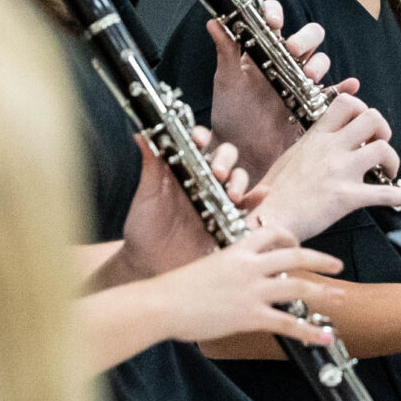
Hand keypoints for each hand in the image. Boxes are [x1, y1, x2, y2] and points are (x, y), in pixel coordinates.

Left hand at [118, 126, 247, 279]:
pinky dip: (256, 198)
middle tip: (217, 173)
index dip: (201, 137)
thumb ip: (150, 167)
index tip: (199, 140)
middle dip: (225, 160)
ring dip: (239, 180)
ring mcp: (217, 200)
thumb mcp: (146, 196)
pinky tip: (260, 195)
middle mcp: (203, 181)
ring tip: (232, 195)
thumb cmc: (144, 229)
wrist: (151, 266)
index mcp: (183, 170)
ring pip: (238, 178)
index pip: (198, 144)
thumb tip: (140, 134)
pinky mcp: (227, 220)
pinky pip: (248, 206)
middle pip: (224, 157)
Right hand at [140, 219, 345, 346]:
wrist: (162, 305)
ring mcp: (252, 291)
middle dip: (320, 259)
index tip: (297, 244)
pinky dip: (309, 331)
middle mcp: (250, 267)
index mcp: (237, 250)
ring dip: (324, 291)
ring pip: (298, 287)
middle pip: (295, 256)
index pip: (271, 234)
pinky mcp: (251, 315)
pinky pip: (287, 323)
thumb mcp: (204, 265)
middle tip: (336, 264)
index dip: (289, 238)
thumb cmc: (175, 288)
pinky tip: (323, 336)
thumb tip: (229, 272)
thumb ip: (224, 266)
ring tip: (340, 295)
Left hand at [206, 0, 331, 175]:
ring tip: (309, 78)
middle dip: (305, 38)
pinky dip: (344, 87)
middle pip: (307, 37)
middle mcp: (285, 63)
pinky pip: (334, 93)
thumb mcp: (226, 81)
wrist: (242, 153)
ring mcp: (300, 83)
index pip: (275, 20)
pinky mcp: (312, 105)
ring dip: (319, 64)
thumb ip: (225, 51)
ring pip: (320, 61)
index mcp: (263, 51)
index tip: (273, 22)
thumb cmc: (231, 115)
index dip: (276, 13)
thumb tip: (214, 21)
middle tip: (293, 50)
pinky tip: (349, 85)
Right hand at [249, 90, 400, 236]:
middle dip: (383, 130)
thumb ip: (313, 144)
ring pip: (382, 150)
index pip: (347, 103)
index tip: (365, 124)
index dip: (363, 109)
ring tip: (389, 172)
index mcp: (316, 137)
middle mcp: (330, 148)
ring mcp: (340, 171)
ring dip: (392, 160)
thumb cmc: (274, 193)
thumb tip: (328, 139)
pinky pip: (385, 194)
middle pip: (372, 118)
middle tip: (380, 144)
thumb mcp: (291, 156)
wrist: (267, 217)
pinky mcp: (347, 197)